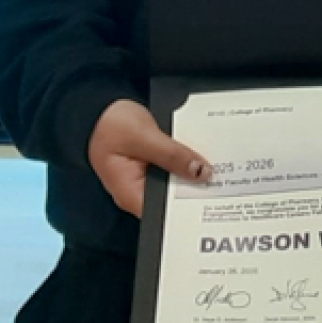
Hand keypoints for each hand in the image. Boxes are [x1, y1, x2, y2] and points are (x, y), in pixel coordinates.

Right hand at [87, 98, 209, 218]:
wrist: (98, 108)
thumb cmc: (109, 124)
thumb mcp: (143, 137)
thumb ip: (172, 155)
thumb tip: (201, 172)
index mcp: (131, 194)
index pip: (165, 214)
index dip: (190, 208)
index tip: (214, 197)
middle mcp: (138, 192)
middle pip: (174, 200)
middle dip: (196, 189)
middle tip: (223, 180)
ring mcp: (145, 180)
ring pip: (176, 184)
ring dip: (193, 174)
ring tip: (219, 167)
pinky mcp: (152, 167)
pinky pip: (173, 170)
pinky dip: (186, 163)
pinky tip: (202, 157)